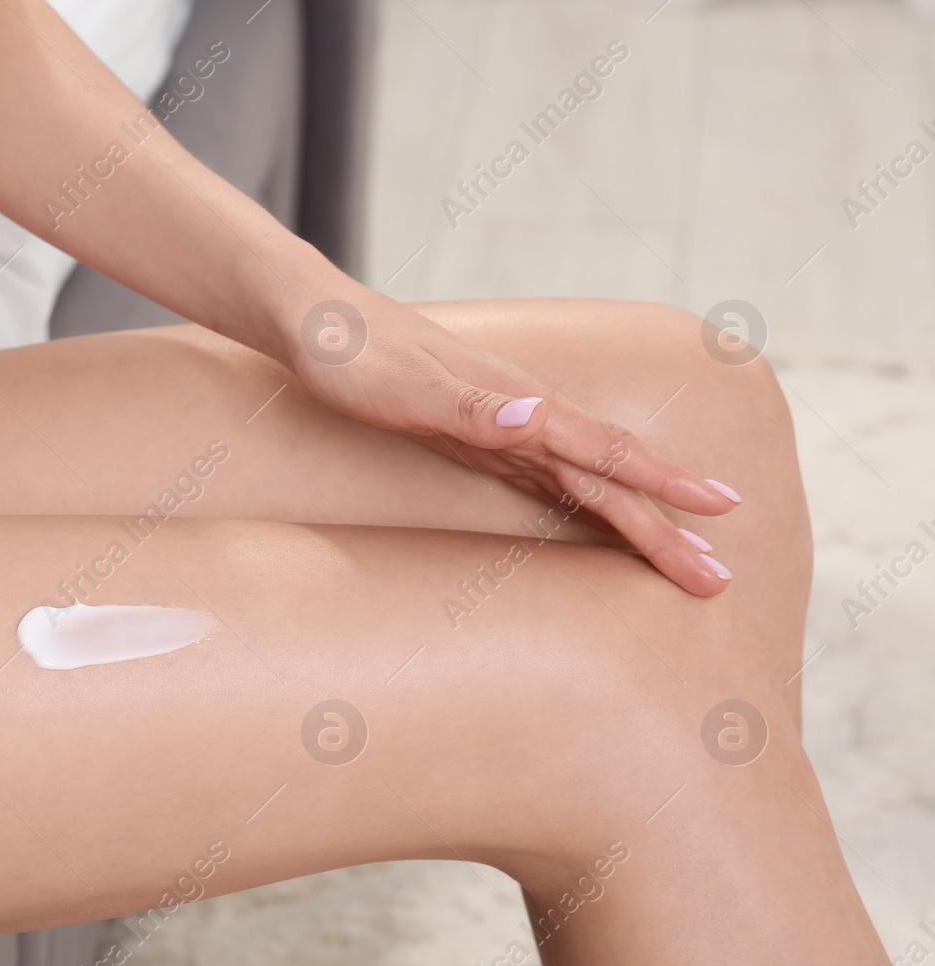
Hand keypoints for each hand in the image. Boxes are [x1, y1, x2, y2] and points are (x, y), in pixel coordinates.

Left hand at [287, 294, 739, 595]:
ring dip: (635, 517)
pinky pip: (547, 477)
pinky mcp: (477, 435)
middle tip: (716, 578)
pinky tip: (600, 516)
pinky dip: (584, 500)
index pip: (603, 451)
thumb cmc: (350, 354)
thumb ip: (470, 403)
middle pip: (607, 475)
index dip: (659, 484)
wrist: (314, 320)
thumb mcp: (402, 384)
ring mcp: (502, 424)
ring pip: (585, 478)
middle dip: (663, 525)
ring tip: (680, 552)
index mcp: (516, 402)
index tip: (716, 513)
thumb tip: (538, 415)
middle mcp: (522, 413)